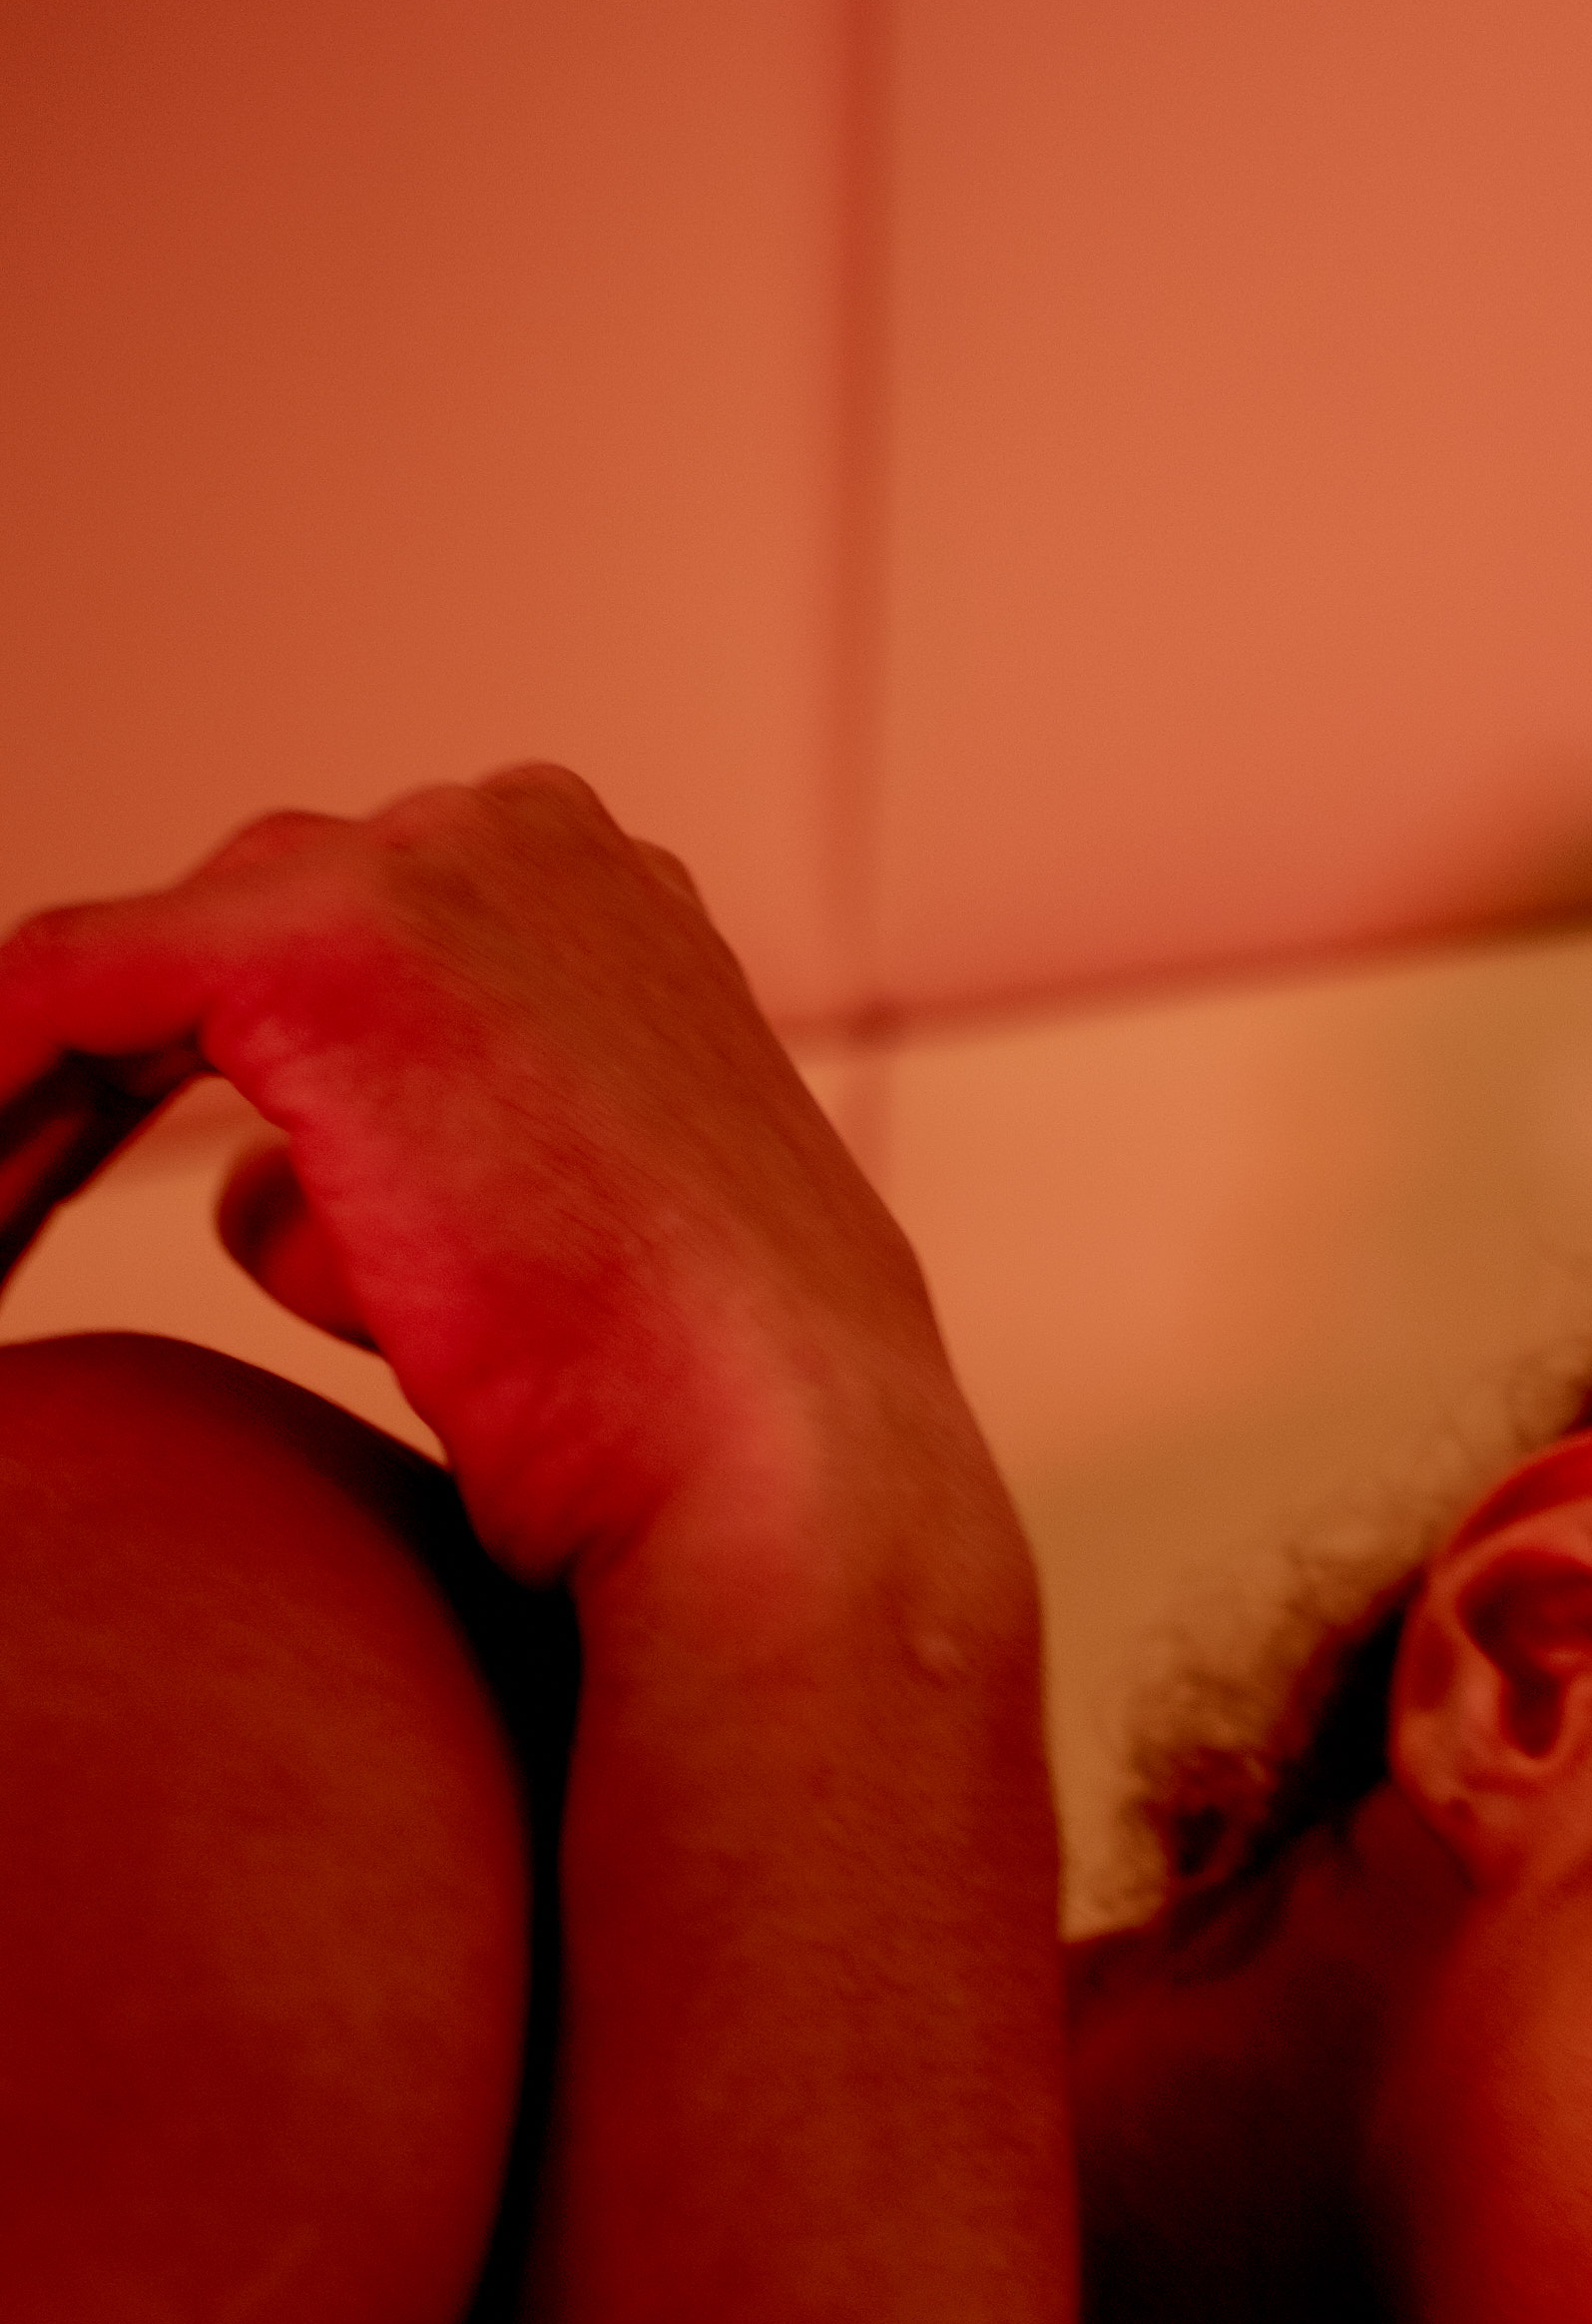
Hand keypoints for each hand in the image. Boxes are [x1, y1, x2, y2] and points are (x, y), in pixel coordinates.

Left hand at [0, 772, 978, 1597]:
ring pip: (142, 979)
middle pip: (232, 942)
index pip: (349, 959)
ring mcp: (427, 872)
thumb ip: (449, 1178)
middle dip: (104, 1093)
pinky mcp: (309, 948)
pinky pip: (63, 992)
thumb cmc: (705, 1427)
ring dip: (42, 1122)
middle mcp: (530, 842)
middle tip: (4, 1227)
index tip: (90, 1204)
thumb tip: (255, 1200)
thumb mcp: (590, 1250)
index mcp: (616, 903)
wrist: (781, 1480)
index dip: (207, 1087)